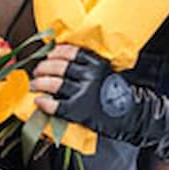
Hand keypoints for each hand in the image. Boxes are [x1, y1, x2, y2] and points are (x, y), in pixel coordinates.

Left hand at [30, 44, 168, 155]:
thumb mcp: (106, 74)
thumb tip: (60, 63)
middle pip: (59, 67)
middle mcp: (90, 76)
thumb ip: (89, 68)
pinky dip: (45, 103)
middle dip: (44, 68)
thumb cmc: (119, 96)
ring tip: (34, 85)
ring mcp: (84, 93)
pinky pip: (56, 105)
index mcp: (97, 64)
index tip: (49, 55)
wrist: (134, 117)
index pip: (71, 52)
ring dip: (40, 84)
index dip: (56, 53)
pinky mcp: (79, 111)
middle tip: (37, 71)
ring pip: (55, 84)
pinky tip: (39, 102)